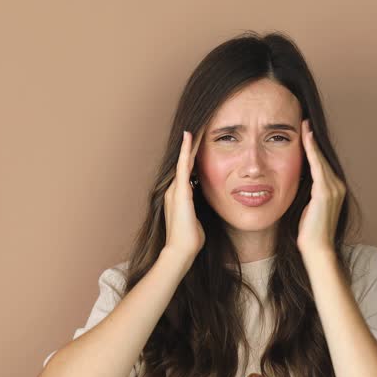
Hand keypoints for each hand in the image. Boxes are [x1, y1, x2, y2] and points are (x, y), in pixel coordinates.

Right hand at [163, 128, 205, 259]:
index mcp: (179, 196)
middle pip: (186, 162)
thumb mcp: (196, 220)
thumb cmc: (190, 240)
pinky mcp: (180, 192)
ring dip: (190, 143)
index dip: (193, 156)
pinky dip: (187, 151)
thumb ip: (197, 211)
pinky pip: (184, 166)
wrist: (181, 251)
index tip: (199, 142)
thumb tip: (202, 209)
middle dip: (192, 145)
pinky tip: (189, 136)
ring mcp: (176, 189)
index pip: (188, 171)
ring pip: (185, 160)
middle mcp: (175, 189)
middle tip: (199, 126)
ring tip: (196, 126)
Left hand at [297, 119, 345, 254]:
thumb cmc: (309, 232)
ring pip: (320, 160)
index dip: (314, 148)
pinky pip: (317, 166)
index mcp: (334, 190)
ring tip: (304, 126)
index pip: (321, 164)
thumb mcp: (308, 207)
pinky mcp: (325, 192)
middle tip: (304, 122)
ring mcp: (333, 189)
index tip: (305, 133)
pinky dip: (311, 152)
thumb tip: (298, 181)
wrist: (317, 249)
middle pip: (322, 158)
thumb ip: (307, 192)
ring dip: (312, 142)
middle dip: (313, 140)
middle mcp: (337, 186)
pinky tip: (306, 139)